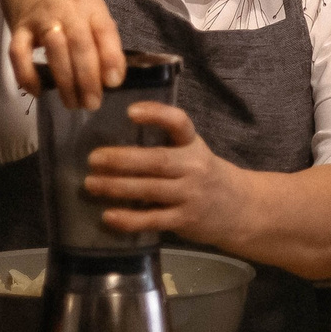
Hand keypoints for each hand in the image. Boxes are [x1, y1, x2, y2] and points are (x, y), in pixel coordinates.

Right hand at [0, 0, 125, 108]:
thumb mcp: (89, 1)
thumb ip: (98, 31)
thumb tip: (110, 71)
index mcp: (91, 7)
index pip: (106, 34)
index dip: (112, 58)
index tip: (115, 83)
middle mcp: (70, 12)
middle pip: (82, 48)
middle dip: (89, 80)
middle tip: (92, 105)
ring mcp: (43, 18)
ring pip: (56, 53)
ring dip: (65, 81)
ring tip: (71, 104)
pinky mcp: (18, 24)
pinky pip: (19, 53)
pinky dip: (26, 74)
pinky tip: (36, 91)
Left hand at [82, 102, 249, 243]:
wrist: (239, 208)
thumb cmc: (203, 175)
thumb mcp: (193, 152)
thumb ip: (165, 145)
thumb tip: (115, 146)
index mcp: (193, 144)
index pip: (179, 123)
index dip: (156, 115)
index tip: (130, 111)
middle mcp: (194, 167)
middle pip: (157, 160)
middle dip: (121, 160)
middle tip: (93, 159)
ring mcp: (191, 195)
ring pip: (150, 190)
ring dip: (117, 187)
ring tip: (91, 184)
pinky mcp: (185, 220)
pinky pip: (153, 220)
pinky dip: (129, 219)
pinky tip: (108, 216)